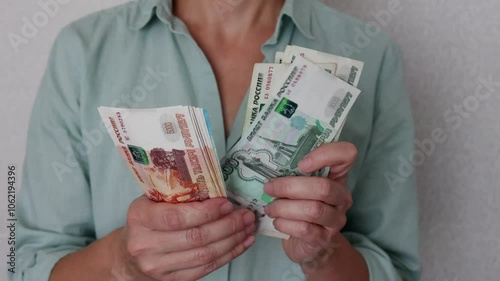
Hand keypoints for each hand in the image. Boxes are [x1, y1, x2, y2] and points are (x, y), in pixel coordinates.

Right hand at [114, 196, 255, 280]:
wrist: (129, 254)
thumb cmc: (147, 220)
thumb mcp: (153, 200)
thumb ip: (178, 194)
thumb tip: (218, 190)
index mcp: (140, 217)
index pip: (177, 217)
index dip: (206, 212)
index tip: (227, 204)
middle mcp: (146, 244)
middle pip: (196, 237)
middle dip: (227, 225)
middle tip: (245, 215)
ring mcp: (158, 266)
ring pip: (204, 255)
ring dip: (232, 240)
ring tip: (248, 227)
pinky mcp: (172, 280)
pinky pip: (206, 268)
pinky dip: (229, 255)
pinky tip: (241, 243)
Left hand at [263, 142, 355, 263]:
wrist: (309, 244)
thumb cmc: (301, 207)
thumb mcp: (301, 187)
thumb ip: (293, 173)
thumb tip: (269, 165)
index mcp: (337, 177)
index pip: (347, 155)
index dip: (326, 154)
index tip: (301, 163)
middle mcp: (341, 197)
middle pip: (323, 187)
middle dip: (290, 187)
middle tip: (269, 188)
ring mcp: (335, 219)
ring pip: (313, 210)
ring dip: (284, 207)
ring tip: (270, 207)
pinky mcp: (323, 239)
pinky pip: (304, 229)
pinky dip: (285, 224)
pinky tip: (276, 221)